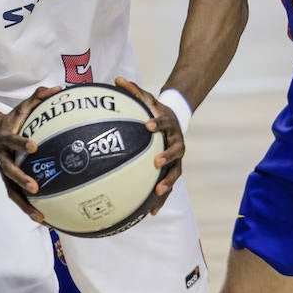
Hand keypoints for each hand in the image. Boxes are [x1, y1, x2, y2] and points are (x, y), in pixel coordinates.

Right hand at [0, 84, 62, 222]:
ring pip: (11, 191)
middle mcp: (2, 157)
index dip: (21, 142)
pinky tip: (45, 220)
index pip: (13, 140)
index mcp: (5, 138)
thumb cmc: (13, 120)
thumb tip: (59, 89)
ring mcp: (4, 172)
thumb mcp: (23, 107)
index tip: (34, 145)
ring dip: (24, 204)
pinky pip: (18, 198)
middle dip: (21, 179)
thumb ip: (39, 96)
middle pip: (9, 171)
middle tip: (36, 187)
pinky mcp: (8, 182)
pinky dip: (29, 209)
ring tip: (40, 217)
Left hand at [115, 76, 184, 212]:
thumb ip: (133, 90)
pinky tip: (151, 213)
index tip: (148, 126)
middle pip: (176, 151)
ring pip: (175, 172)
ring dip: (168, 183)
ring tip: (158, 193)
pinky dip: (161, 200)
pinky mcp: (172, 171)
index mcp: (168, 124)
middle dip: (167, 157)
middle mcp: (176, 142)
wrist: (176, 119)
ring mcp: (176, 158)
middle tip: (156, 162)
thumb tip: (116, 79)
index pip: (164, 122)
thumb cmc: (154, 110)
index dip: (158, 123)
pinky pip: (168, 186)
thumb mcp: (146, 98)